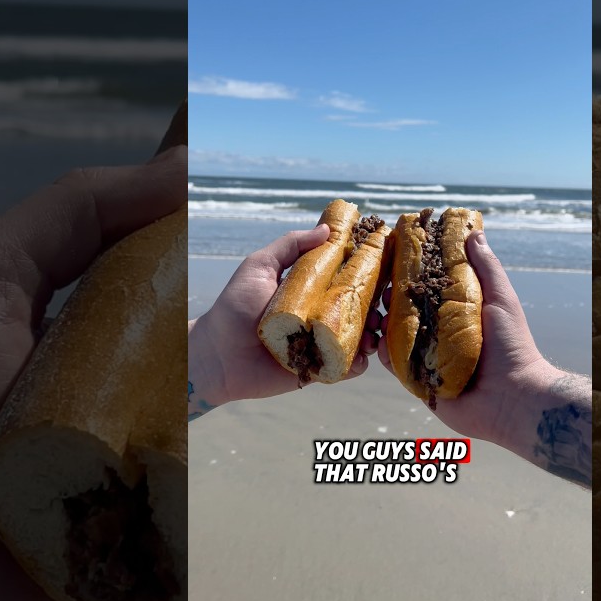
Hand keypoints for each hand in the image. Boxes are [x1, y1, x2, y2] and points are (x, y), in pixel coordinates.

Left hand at [187, 225, 374, 417]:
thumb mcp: (259, 267)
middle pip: (359, 310)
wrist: (217, 354)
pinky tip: (360, 356)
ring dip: (372, 335)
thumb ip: (289, 245)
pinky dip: (357, 363)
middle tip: (382, 306)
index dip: (368, 274)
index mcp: (311, 291)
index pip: (346, 280)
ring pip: (358, 339)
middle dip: (377, 307)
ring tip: (372, 332)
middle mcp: (319, 317)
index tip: (384, 267)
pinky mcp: (317, 371)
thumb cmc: (234, 307)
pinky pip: (345, 368)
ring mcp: (320, 344)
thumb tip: (326, 229)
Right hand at [376, 230, 590, 486]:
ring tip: (374, 314)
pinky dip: (387, 355)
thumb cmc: (512, 345)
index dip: (410, 273)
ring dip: (382, 324)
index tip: (393, 256)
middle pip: (406, 311)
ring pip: (396, 337)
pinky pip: (397, 367)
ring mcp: (429, 358)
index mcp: (457, 312)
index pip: (427, 288)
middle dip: (388, 298)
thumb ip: (486, 268)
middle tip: (376, 285)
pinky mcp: (422, 383)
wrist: (515, 397)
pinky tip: (379, 342)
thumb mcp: (500, 299)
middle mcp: (440, 333)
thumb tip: (474, 233)